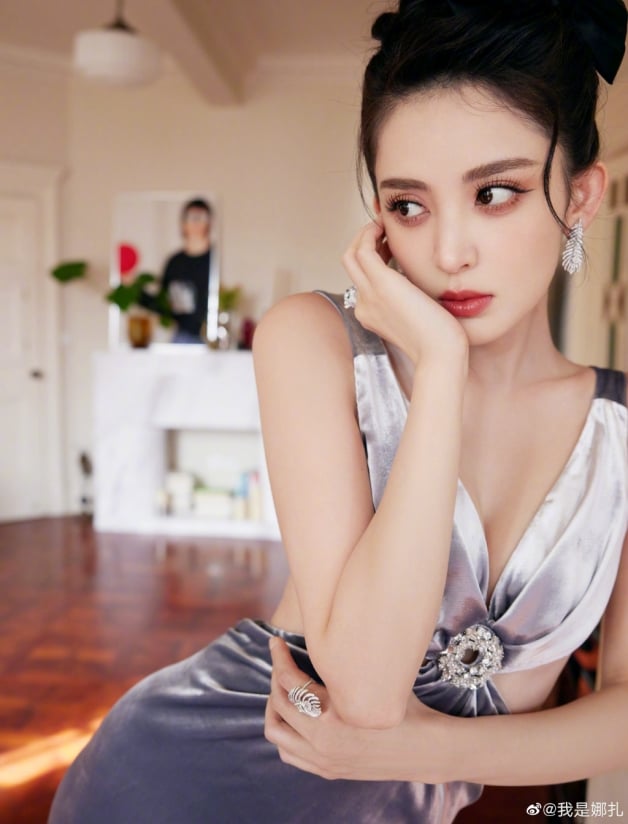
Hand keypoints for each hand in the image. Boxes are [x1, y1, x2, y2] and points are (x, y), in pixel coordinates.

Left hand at [264, 636, 445, 782]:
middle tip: (281, 662)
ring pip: (276, 733)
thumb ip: (346, 666)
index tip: (275, 642)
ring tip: (283, 690)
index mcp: (334, 716)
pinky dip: (284, 733)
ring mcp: (323, 760)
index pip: (290, 682)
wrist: (426, 750)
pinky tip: (294, 717)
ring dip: (275, 708)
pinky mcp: (327, 771)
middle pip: (279, 704)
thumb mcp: (378, 681)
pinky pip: (288, 754)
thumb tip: (324, 634)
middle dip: (275, 678)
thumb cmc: (406, 708)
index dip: (279, 657)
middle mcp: (323, 741)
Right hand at [342, 222, 467, 367]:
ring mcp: (369, 295)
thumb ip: (413, 298)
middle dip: (365, 241)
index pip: (362, 277)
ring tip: (385, 226)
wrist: (440, 355)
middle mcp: (364, 304)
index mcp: (372, 314)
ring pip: (351, 254)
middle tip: (384, 229)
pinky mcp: (381, 284)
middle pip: (350, 263)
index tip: (391, 244)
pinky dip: (370, 233)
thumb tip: (418, 279)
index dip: (373, 256)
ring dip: (366, 234)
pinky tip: (387, 227)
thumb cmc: (440, 340)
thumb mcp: (421, 316)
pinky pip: (362, 249)